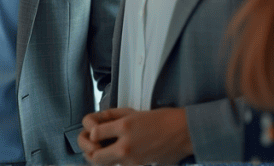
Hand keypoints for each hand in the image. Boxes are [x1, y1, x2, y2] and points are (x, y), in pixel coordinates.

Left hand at [78, 107, 192, 165]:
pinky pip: (119, 165)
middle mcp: (126, 146)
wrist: (183, 133)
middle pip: (95, 156)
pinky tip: (121, 151)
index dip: (92, 131)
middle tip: (95, 143)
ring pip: (105, 164)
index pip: (94, 133)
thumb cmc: (160, 119)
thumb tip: (95, 125)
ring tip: (106, 147)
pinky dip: (116, 160)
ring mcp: (132, 159)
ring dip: (101, 157)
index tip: (96, 130)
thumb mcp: (133, 112)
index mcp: (124, 127)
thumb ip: (111, 117)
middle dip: (91, 150)